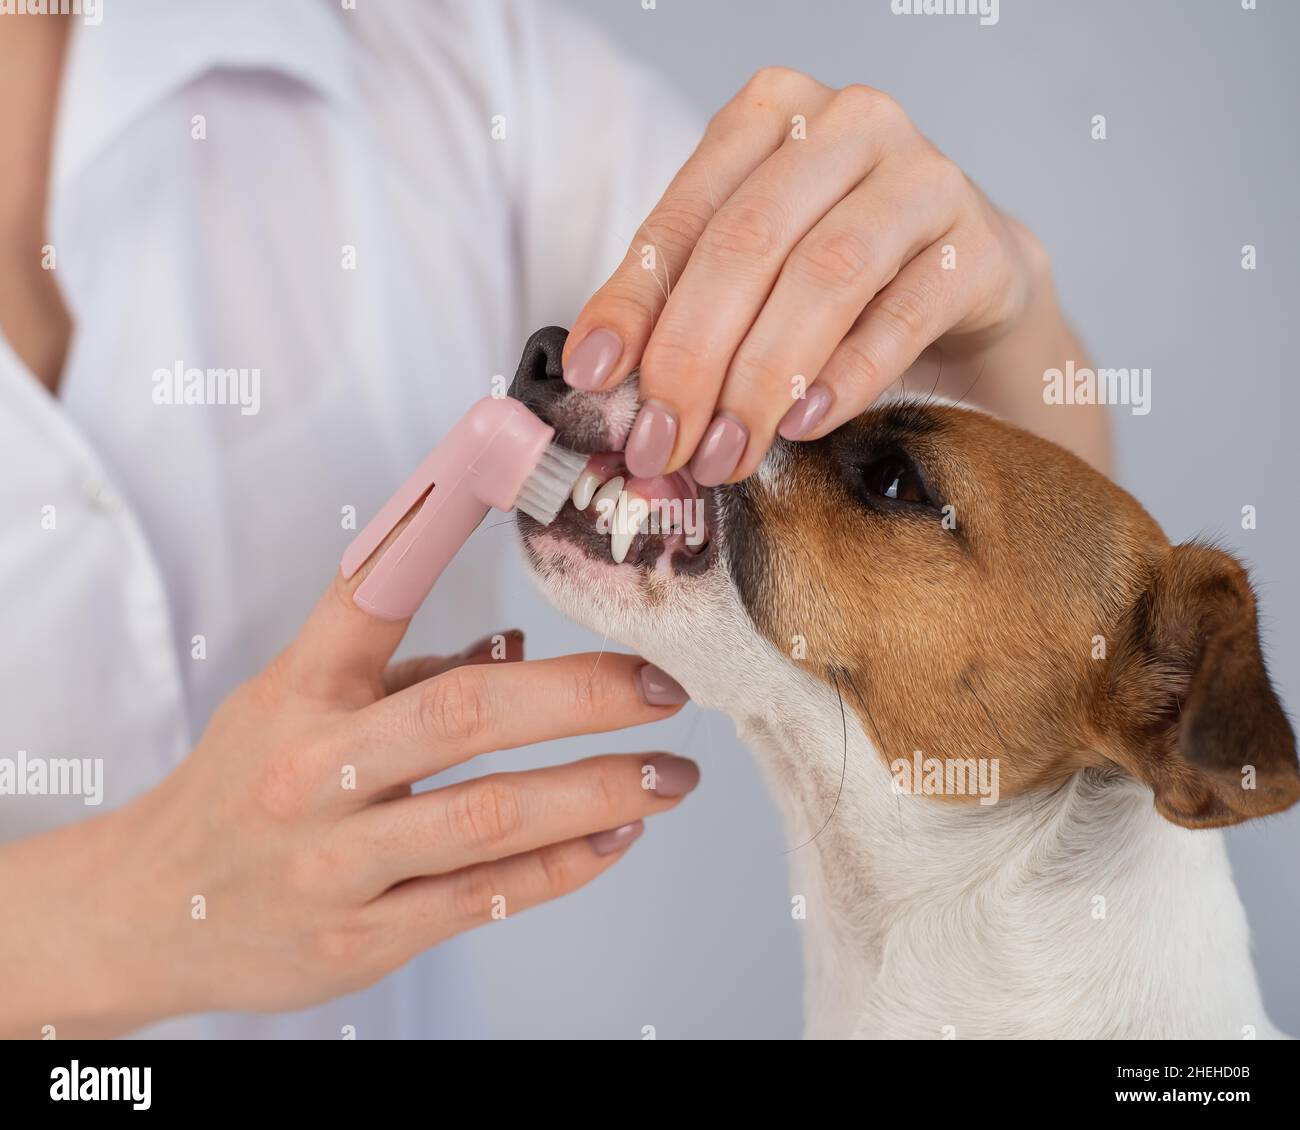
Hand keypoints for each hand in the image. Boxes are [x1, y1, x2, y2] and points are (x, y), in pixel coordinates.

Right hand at [0, 539, 693, 1035]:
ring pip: (491, 816)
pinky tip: (619, 834)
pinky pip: (484, 898)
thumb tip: (514, 646)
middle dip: (582, 695)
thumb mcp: (295, 706)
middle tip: (663, 686)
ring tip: (672, 774)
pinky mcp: (361, 938)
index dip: (435, 522)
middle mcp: (316, 768)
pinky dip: (565, 863)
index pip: (370, 591)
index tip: (501, 461)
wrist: (152, 914)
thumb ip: (401, 672)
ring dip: (601, 789)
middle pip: (465, 715)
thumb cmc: (240, 792)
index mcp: (299, 691)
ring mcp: (336, 861)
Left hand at [562, 67, 1053, 483]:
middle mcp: (850, 124)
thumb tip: (596, 375)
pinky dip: (844, 377)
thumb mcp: (749, 277)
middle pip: (748, 244)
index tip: (594, 380)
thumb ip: (676, 306)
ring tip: (724, 453)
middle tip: (661, 443)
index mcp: (771, 113)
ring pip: (824, 276)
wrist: (969, 287)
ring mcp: (925, 178)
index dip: (633, 305)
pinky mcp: (980, 245)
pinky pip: (903, 315)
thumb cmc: (842, 280)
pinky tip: (801, 426)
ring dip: (761, 379)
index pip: (685, 217)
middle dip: (692, 357)